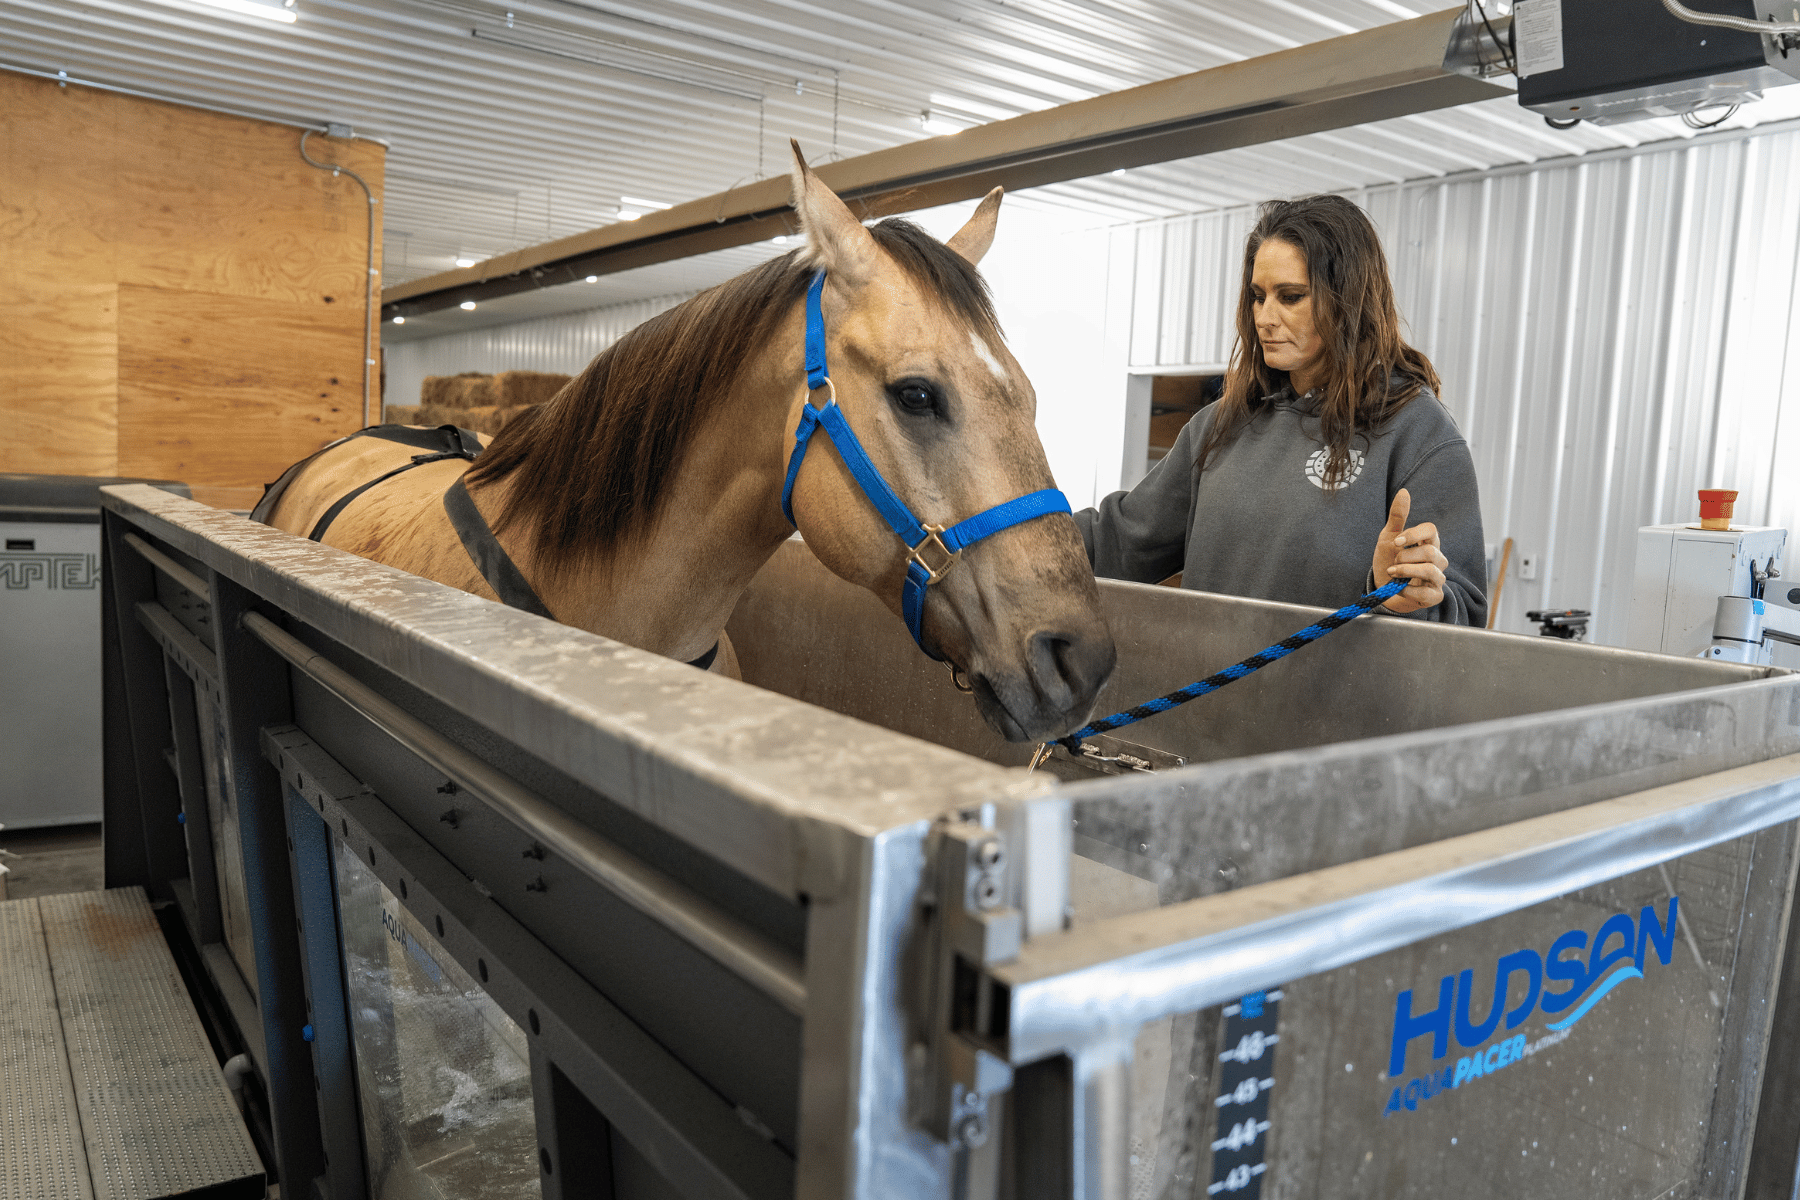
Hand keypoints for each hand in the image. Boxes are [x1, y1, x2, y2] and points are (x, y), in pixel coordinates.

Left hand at [1373, 488, 1446, 612]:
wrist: (1383, 587)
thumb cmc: (1389, 560)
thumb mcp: (1389, 538)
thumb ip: (1398, 517)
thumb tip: (1404, 492)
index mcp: (1428, 541)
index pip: (1431, 530)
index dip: (1414, 534)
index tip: (1396, 541)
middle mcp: (1437, 559)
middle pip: (1430, 552)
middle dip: (1405, 557)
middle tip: (1393, 561)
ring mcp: (1438, 577)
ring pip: (1431, 571)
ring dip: (1406, 571)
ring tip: (1393, 573)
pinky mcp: (1434, 595)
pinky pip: (1427, 593)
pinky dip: (1409, 590)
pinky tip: (1400, 588)